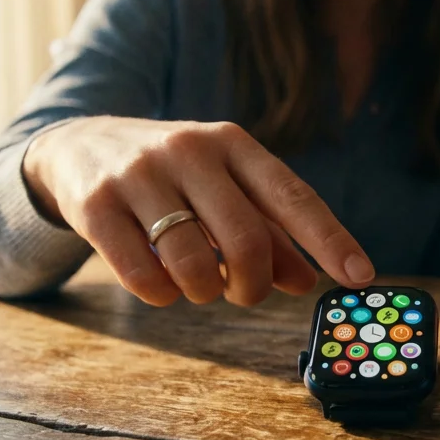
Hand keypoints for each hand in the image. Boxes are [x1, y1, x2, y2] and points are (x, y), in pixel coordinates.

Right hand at [23, 116, 374, 306]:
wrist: (78, 145)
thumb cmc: (172, 175)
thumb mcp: (224, 188)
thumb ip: (268, 232)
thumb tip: (308, 280)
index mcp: (232, 144)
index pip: (292, 194)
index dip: (329, 239)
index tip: (360, 277)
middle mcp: (189, 150)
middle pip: (245, 239)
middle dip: (253, 284)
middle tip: (244, 294)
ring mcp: (139, 174)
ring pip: (192, 264)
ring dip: (203, 292)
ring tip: (196, 282)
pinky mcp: (96, 204)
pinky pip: (143, 275)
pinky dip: (161, 295)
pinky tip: (159, 283)